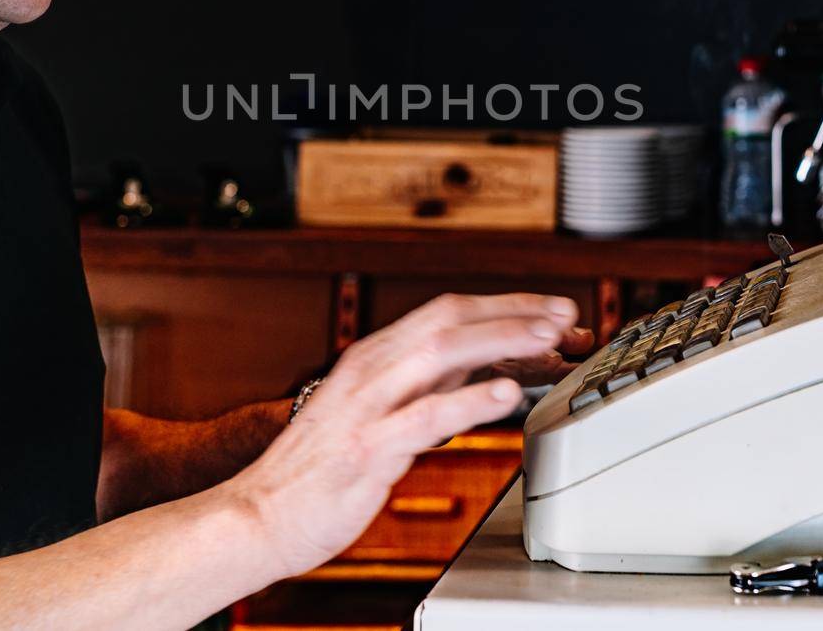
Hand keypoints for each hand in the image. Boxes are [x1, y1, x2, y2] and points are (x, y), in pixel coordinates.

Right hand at [227, 292, 579, 578]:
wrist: (258, 515)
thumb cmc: (319, 472)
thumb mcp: (377, 414)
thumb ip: (424, 389)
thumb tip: (484, 369)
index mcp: (372, 359)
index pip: (446, 312)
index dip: (503, 307)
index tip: (549, 310)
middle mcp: (370, 371)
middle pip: (449, 318)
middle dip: (512, 311)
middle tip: (564, 314)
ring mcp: (367, 406)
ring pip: (441, 352)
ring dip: (500, 340)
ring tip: (546, 340)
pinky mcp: (367, 449)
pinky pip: (426, 415)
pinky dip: (470, 400)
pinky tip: (506, 395)